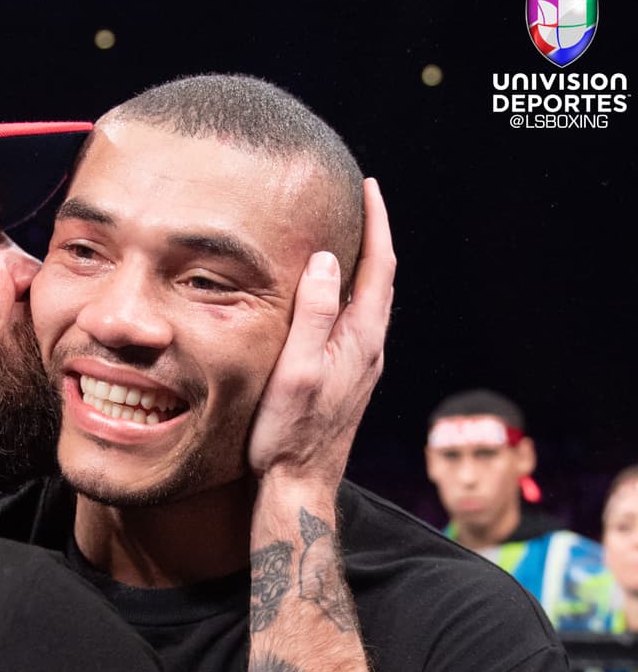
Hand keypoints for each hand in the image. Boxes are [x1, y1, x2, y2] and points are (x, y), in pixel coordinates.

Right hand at [247, 178, 395, 484]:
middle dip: (370, 237)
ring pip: (364, 301)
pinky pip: (350, 321)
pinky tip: (321, 296)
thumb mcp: (297, 368)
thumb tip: (327, 260)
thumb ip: (314, 313)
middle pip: (378, 279)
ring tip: (337, 237)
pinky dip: (342, 293)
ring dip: (356, 265)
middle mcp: (368, 349)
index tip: (369, 187)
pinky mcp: (345, 378)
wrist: (299, 484)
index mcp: (362, 340)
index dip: (376, 224)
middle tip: (354, 202)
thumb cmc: (291, 432)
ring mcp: (359, 365)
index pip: (379, 267)